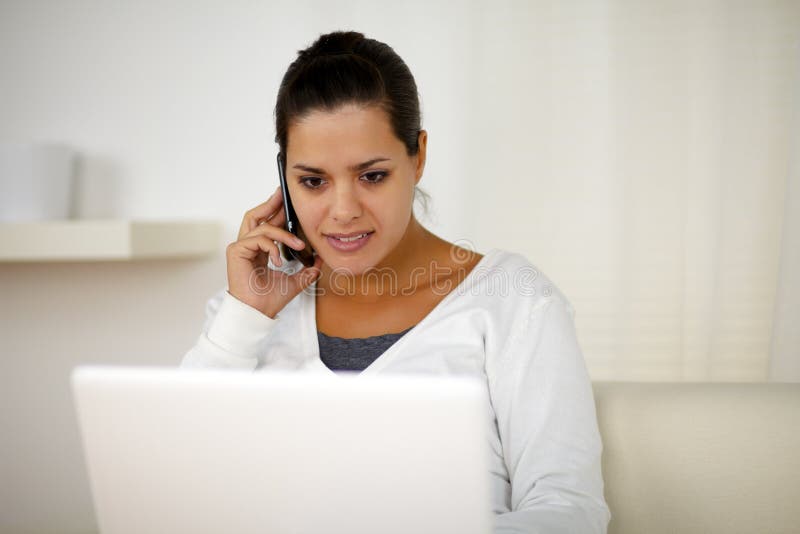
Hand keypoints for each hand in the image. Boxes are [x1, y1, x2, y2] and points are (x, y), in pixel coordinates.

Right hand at [226, 185, 322, 317]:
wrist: (258, 313)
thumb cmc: (269, 299)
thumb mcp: (295, 281)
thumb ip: (306, 270)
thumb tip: (320, 260)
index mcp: (258, 251)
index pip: (265, 224)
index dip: (276, 211)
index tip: (287, 201)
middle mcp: (247, 246)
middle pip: (255, 215)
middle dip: (270, 204)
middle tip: (283, 195)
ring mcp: (240, 248)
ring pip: (261, 226)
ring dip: (282, 232)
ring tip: (297, 244)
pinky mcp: (236, 252)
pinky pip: (258, 239)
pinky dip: (272, 246)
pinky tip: (279, 260)